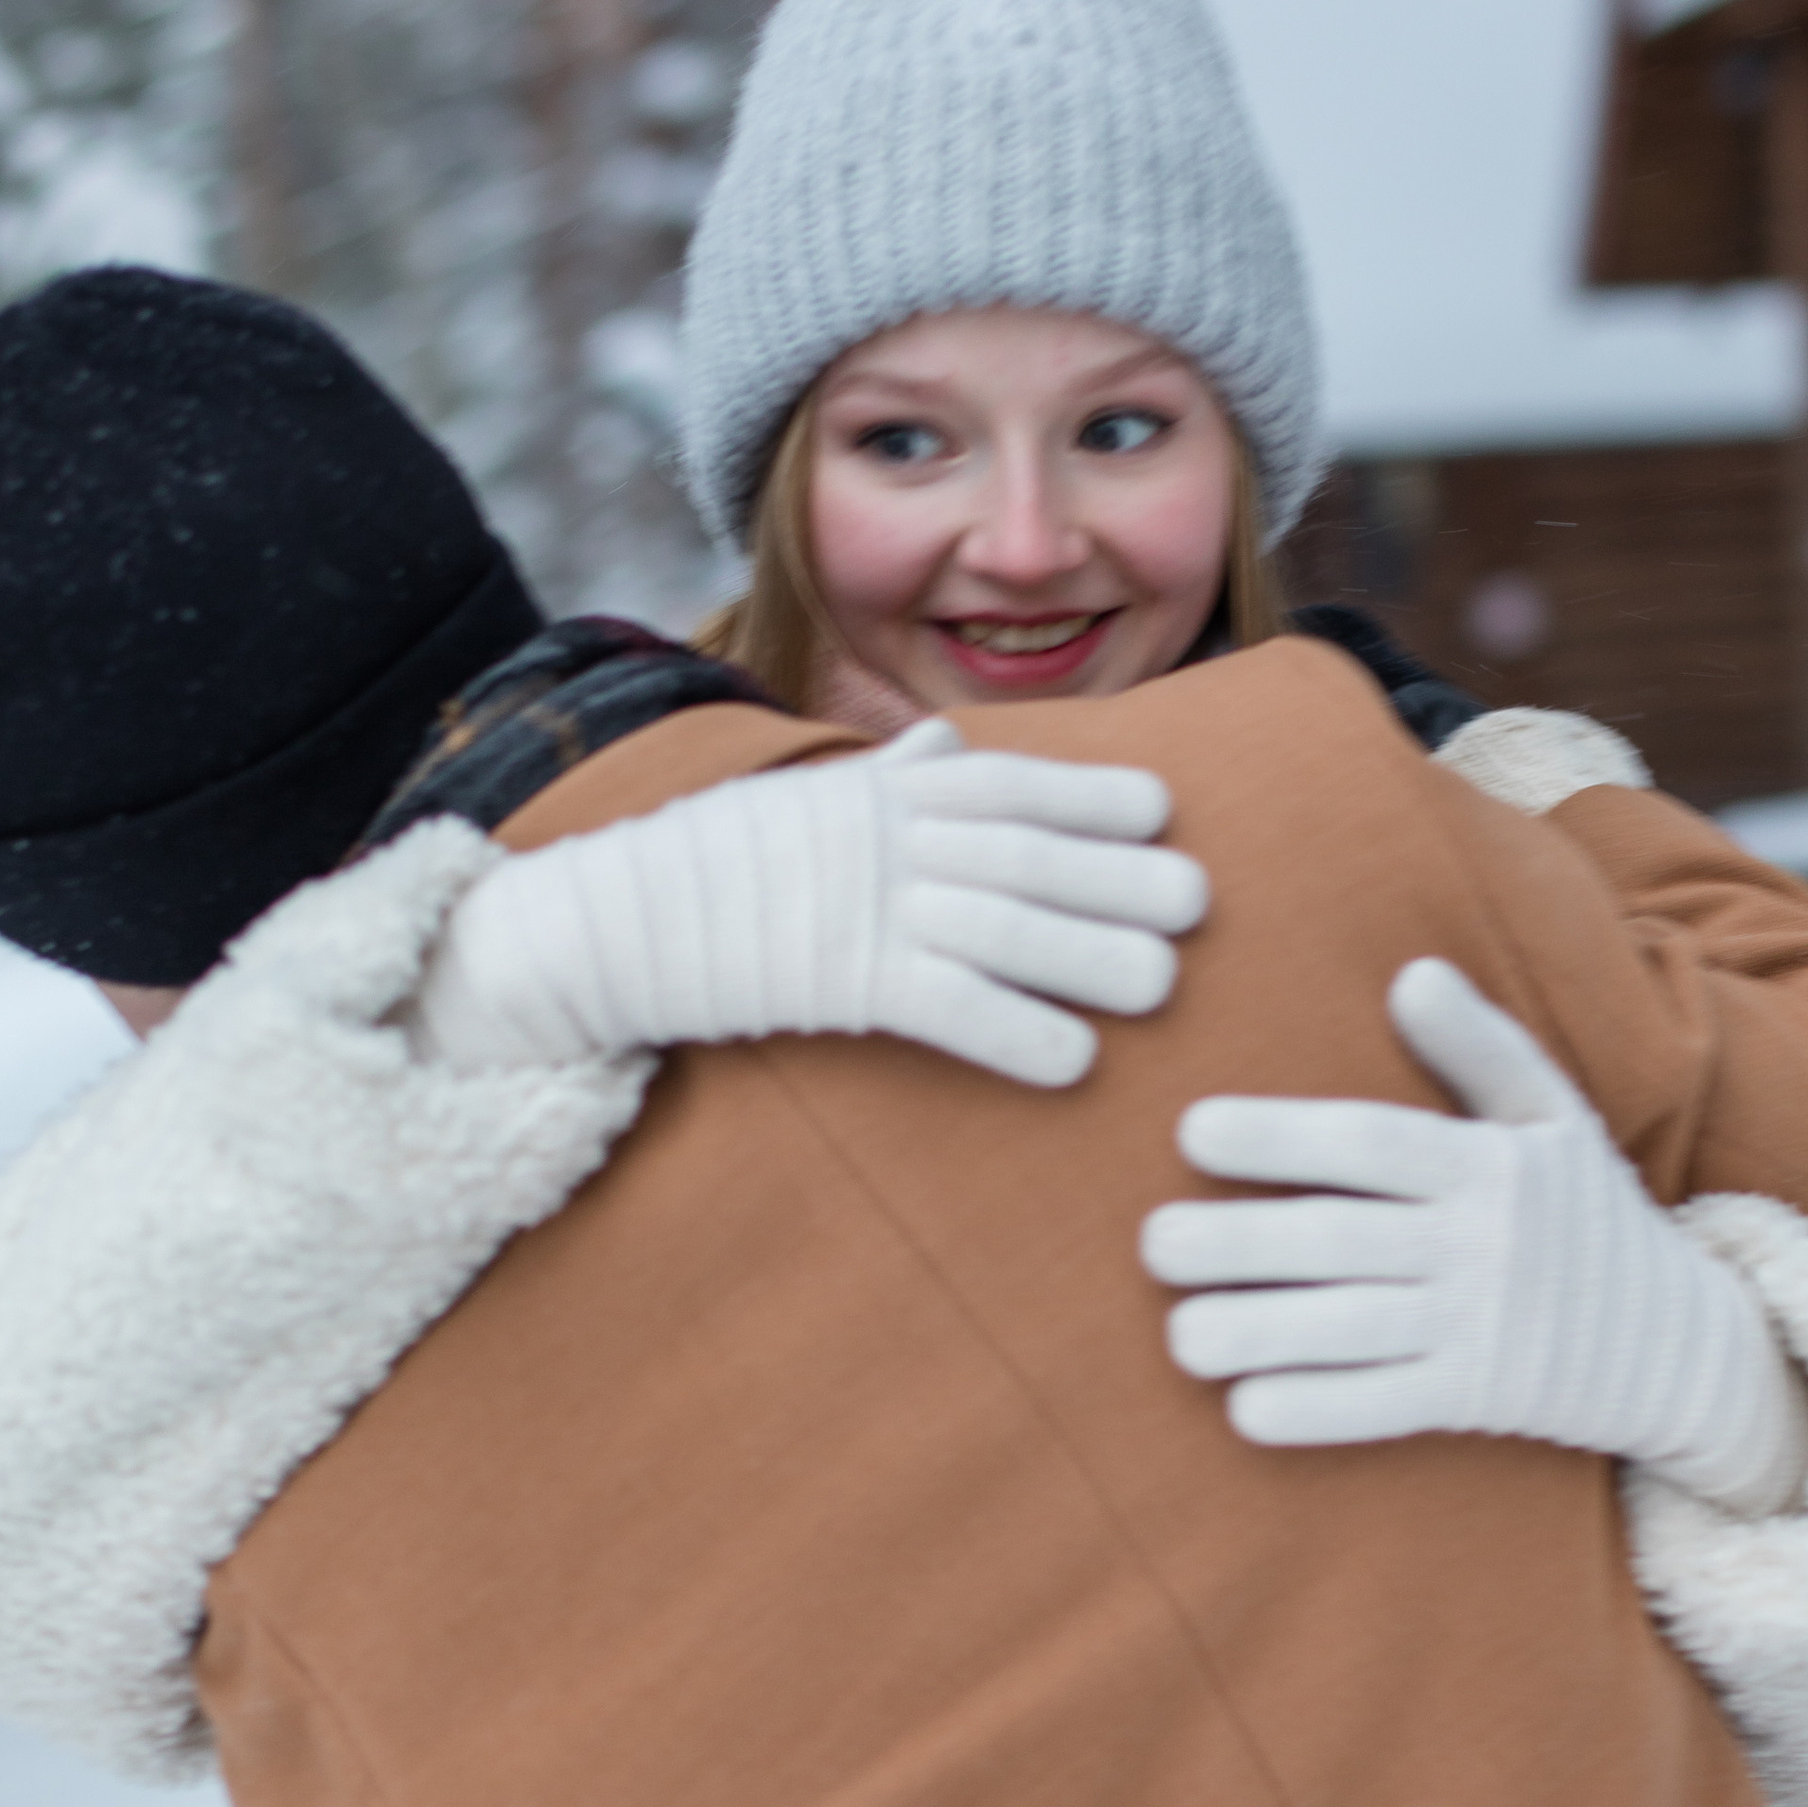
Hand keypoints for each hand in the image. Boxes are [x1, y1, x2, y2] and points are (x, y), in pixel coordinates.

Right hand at [414, 719, 1209, 1086]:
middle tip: (1199, 903)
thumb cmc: (712, 861)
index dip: (1091, 794)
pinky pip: (948, 1008)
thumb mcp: (804, 796)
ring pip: (1005, 928)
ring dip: (1091, 957)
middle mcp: (887, 839)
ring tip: (1166, 986)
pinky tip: (1076, 1064)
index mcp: (883, 791)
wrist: (608, 919)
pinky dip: (1016, 1035)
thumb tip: (944, 742)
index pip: (1008, 783)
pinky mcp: (842, 983)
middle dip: (1117, 875)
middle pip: (1026, 854)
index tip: (1163, 810)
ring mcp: (866, 908)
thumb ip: (888, 774)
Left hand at [1139, 957, 1807, 1510]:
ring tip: (1178, 1335)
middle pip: (1342, 1239)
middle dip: (1241, 1241)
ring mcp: (1479, 1328)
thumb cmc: (1589, 1218)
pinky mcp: (1476, 1399)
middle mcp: (1480, 1246)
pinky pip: (1386, 1406)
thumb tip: (1411, 971)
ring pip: (1351, 1329)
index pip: (1371, 1143)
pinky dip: (1318, 1411)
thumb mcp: (1554, 1119)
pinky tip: (1245, 1408)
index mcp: (1487, 1165)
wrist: (1679, 1344)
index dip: (1282, 1135)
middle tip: (1151, 1243)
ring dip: (1261, 1333)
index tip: (1193, 1131)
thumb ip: (1479, 1048)